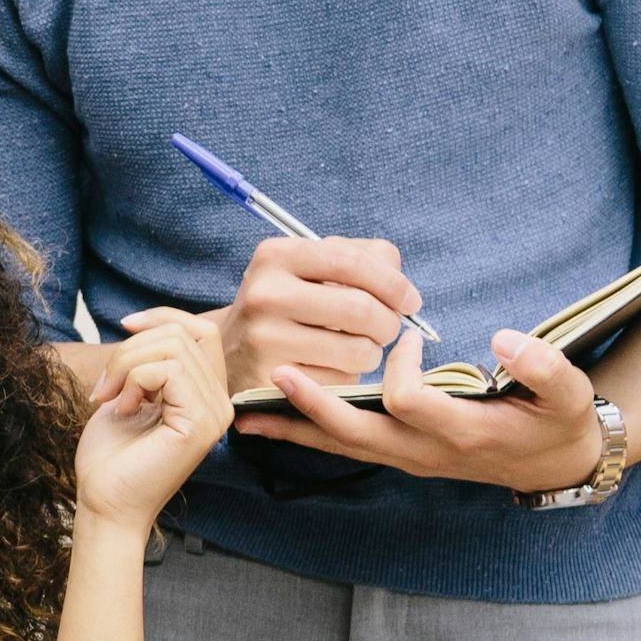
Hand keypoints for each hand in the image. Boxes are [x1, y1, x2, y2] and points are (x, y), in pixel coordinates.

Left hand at [75, 306, 233, 529]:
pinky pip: (168, 370)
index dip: (162, 317)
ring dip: (126, 366)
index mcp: (206, 395)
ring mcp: (214, 414)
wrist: (104, 503)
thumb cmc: (111, 456)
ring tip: (111, 399)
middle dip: (131, 348)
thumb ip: (149, 359)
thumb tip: (148, 322)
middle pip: (182, 333)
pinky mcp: (200, 424)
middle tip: (104, 387)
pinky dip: (134, 381)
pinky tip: (124, 410)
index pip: (200, 330)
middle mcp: (219, 403)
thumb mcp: (130, 392)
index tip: (125, 326)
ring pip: (173, 347)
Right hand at [212, 235, 418, 389]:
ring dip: (371, 354)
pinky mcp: (270, 382)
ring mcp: (263, 340)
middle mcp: (264, 294)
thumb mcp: (310, 269)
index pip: (351, 262)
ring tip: (354, 348)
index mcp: (276, 256)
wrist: (228, 352)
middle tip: (386, 330)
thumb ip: (362, 260)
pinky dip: (347, 379)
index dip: (392, 283)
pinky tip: (330, 369)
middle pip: (361, 309)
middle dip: (389, 323)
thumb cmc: (287, 306)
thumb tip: (402, 288)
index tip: (411, 301)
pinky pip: (339, 384)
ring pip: (358, 351)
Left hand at [234, 321, 604, 493]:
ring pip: (344, 446)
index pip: (412, 402)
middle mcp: (429, 450)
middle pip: (359, 434)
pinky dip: (310, 434)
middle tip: (276, 376)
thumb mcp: (570, 394)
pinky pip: (347, 447)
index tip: (409, 337)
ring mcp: (411, 457)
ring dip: (298, 428)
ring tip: (248, 414)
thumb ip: (544, 367)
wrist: (556, 464)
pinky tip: (273, 424)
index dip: (403, 367)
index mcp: (466, 431)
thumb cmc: (560, 421)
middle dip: (315, 405)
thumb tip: (505, 339)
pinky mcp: (401, 454)